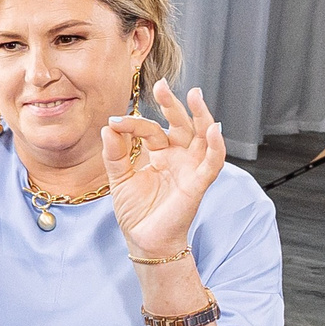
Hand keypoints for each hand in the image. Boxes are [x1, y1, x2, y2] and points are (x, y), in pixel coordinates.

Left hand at [103, 79, 224, 257]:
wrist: (144, 240)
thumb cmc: (136, 211)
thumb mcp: (119, 179)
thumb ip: (115, 154)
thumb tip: (108, 127)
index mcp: (160, 154)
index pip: (151, 130)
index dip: (134, 124)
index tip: (114, 121)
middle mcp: (178, 157)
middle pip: (181, 125)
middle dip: (173, 104)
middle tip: (162, 85)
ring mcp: (190, 168)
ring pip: (202, 137)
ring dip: (201, 116)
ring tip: (195, 95)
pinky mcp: (198, 183)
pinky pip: (212, 162)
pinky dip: (216, 145)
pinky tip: (214, 129)